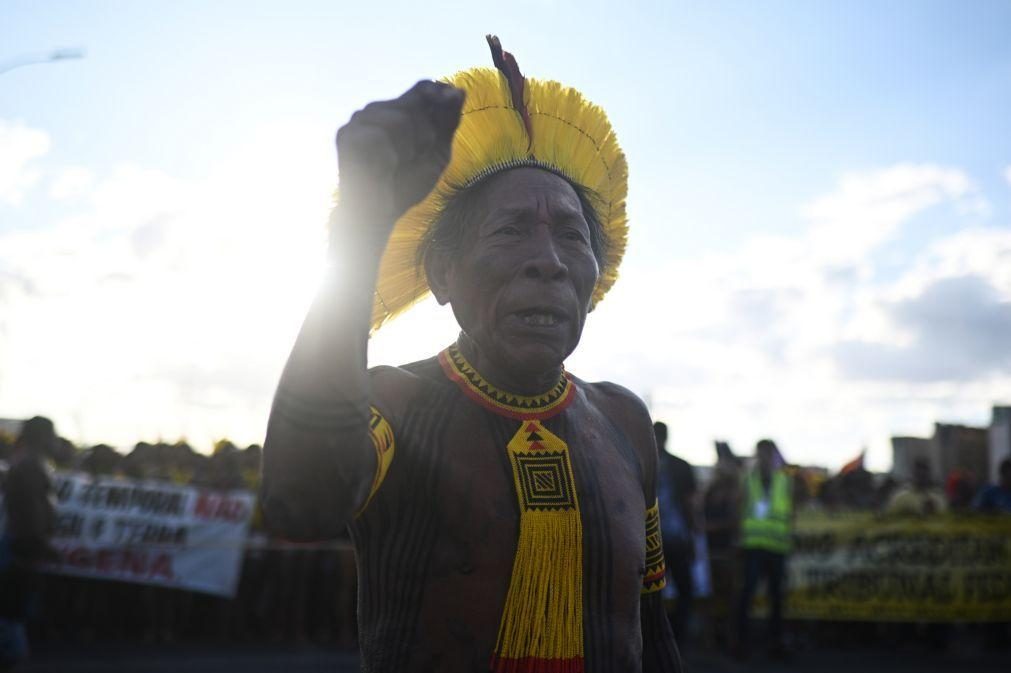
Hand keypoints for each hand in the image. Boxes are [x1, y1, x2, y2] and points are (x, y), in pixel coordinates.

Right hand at [335, 80, 464, 245]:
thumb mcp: (435, 154)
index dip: (440, 93)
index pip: (422, 88)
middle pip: (414, 103)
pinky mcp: (348, 135)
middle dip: (425, 133)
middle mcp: (375, 111)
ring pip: (400, 118)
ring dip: (408, 147)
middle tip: (414, 158)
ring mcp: (359, 121)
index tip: (453, 100)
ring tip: (397, 165)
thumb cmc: (406, 185)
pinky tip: (384, 169)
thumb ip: (446, 123)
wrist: (376, 214)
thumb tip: (460, 90)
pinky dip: (390, 157)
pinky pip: (381, 136)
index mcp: (396, 112)